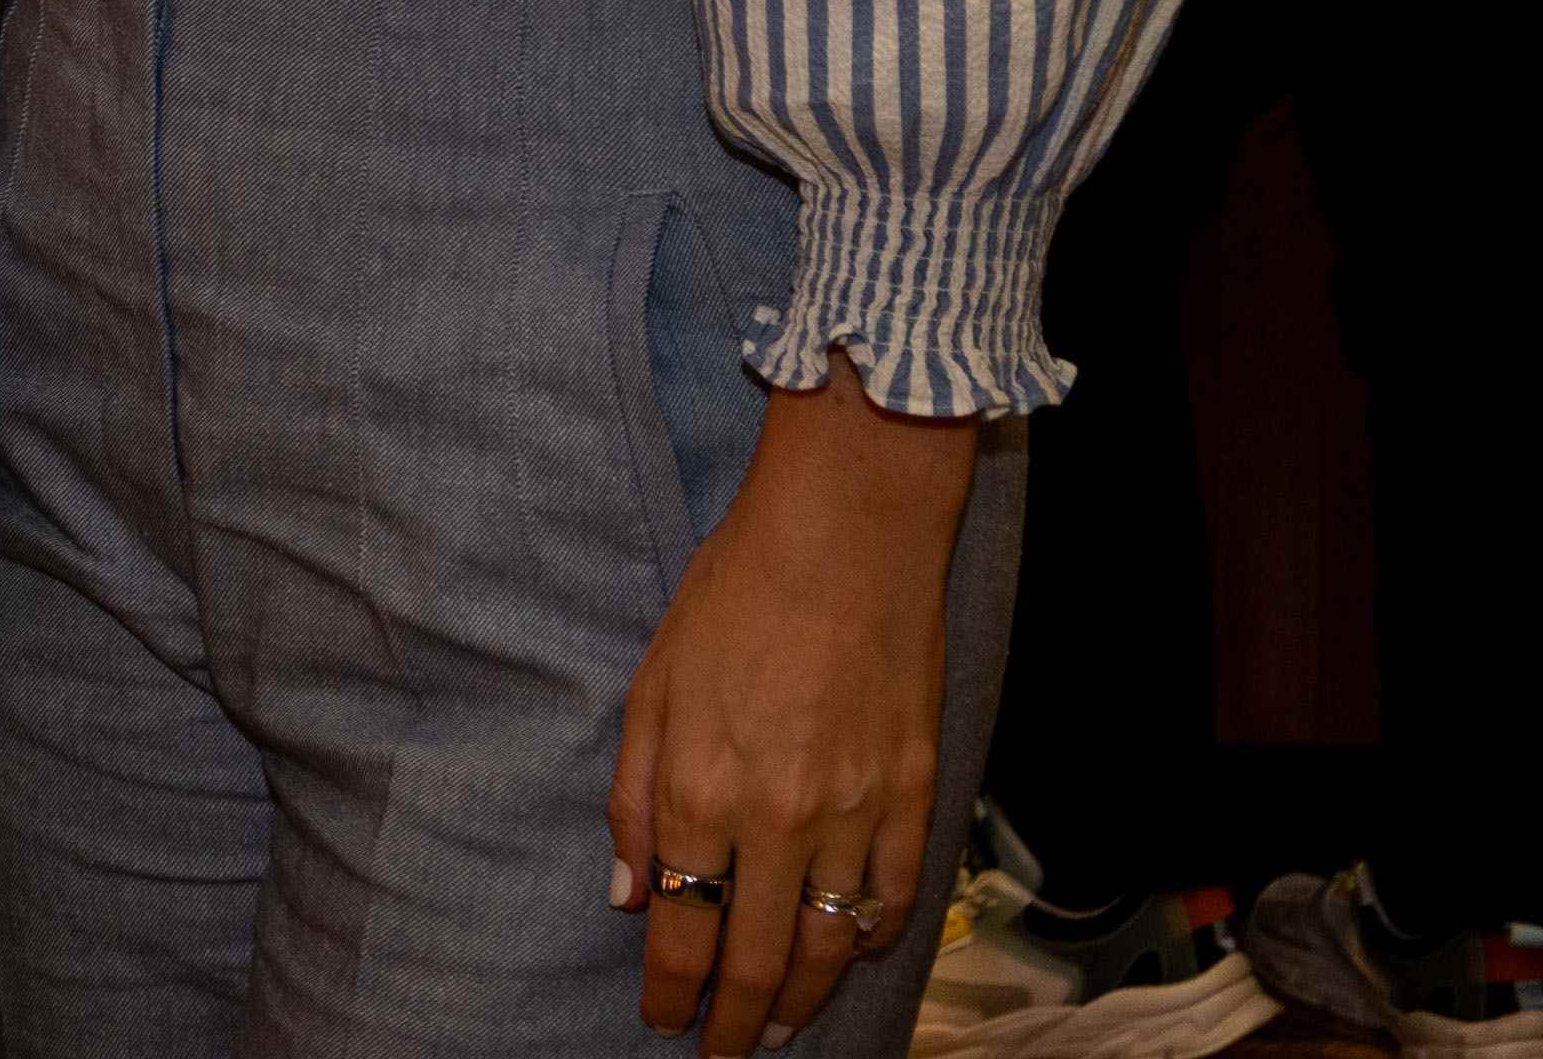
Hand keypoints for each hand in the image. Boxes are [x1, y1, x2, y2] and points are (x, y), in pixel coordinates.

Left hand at [609, 357, 976, 1053]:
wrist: (848, 536)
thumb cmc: (734, 596)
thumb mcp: (652, 688)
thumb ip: (636, 800)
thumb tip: (630, 894)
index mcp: (700, 792)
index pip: (681, 932)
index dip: (670, 993)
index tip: (663, 1020)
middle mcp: (778, 821)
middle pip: (754, 960)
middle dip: (732, 1022)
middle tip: (722, 1050)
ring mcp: (854, 816)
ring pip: (827, 947)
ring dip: (799, 997)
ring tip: (777, 1022)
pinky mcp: (912, 797)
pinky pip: (891, 901)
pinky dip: (868, 941)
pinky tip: (846, 952)